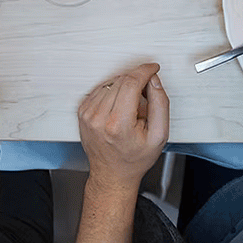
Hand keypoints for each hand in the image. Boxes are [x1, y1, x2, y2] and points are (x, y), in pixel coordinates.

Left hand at [78, 63, 169, 192]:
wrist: (112, 173)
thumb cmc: (135, 158)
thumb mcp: (159, 135)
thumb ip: (160, 104)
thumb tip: (153, 81)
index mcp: (118, 124)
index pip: (130, 83)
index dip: (144, 71)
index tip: (152, 69)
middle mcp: (99, 118)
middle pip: (121, 80)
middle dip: (137, 80)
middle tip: (146, 95)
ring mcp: (88, 114)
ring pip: (110, 82)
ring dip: (124, 86)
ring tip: (132, 106)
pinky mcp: (82, 112)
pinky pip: (100, 89)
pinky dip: (113, 92)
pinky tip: (119, 107)